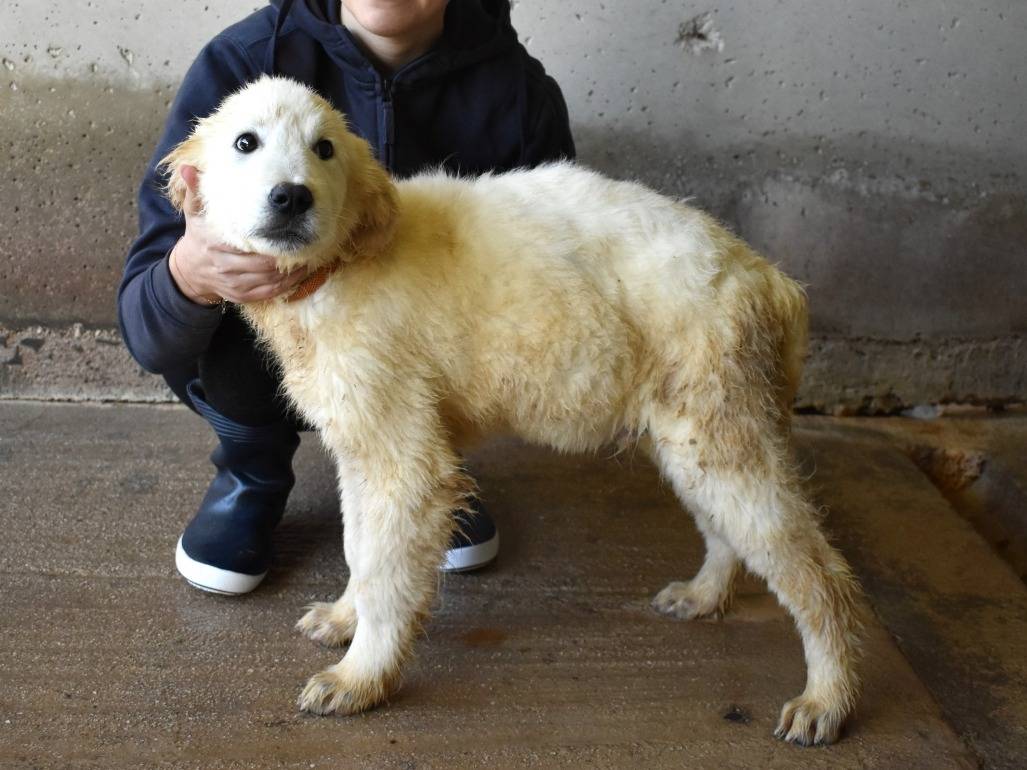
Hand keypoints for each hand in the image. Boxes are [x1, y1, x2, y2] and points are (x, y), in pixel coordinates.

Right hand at [167, 165, 308, 304]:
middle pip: (265, 263)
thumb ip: (194, 191)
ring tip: (309, 255)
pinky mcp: (242, 296)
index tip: (289, 228)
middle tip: (306, 241)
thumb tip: (188, 169)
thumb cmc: (198, 237)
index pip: (248, 242)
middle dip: (287, 254)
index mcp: (216, 243)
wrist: (189, 270)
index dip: (272, 238)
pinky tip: (301, 271)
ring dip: (293, 269)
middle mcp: (226, 266)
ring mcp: (235, 284)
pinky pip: (272, 292)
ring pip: (272, 279)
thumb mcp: (194, 213)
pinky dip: (289, 283)